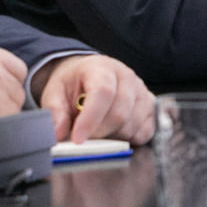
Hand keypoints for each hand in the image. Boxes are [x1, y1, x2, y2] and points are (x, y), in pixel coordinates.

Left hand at [33, 54, 154, 143]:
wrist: (87, 76)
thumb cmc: (73, 85)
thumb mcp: (55, 93)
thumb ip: (55, 113)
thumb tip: (57, 135)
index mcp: (101, 68)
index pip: (103, 92)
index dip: (90, 119)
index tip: (77, 139)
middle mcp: (126, 76)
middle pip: (119, 113)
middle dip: (99, 133)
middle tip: (84, 137)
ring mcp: (142, 91)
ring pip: (133, 125)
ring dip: (113, 137)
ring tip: (98, 130)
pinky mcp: (151, 106)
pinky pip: (146, 131)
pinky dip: (129, 139)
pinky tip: (115, 132)